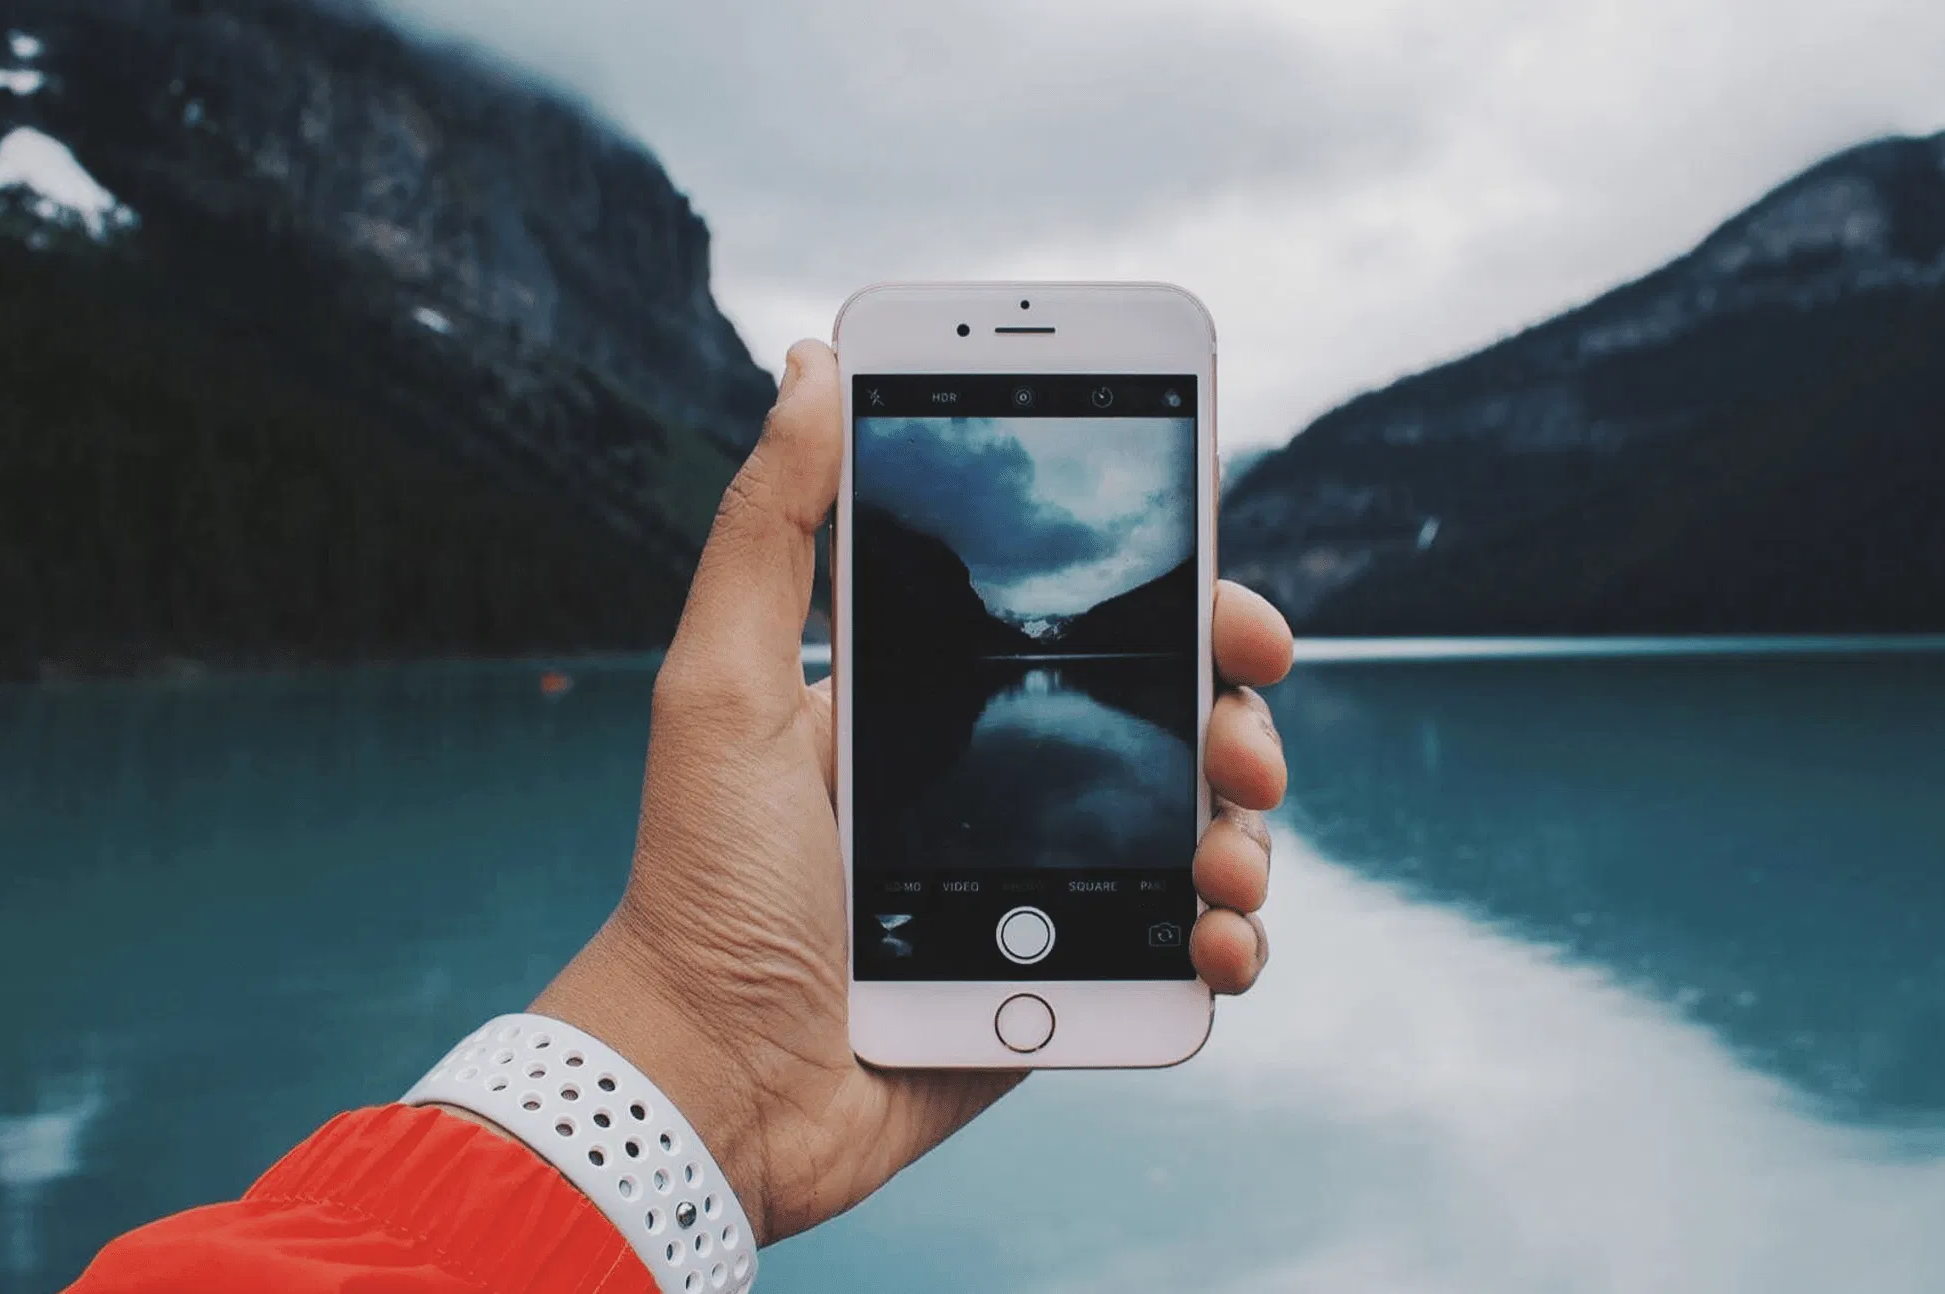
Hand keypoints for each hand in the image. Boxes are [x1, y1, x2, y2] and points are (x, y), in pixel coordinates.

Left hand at [531, 341, 1292, 1243]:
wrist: (710, 1087)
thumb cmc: (699, 887)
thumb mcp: (721, 688)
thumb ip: (770, 531)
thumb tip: (809, 361)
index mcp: (933, 704)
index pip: (1077, 624)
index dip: (1169, 598)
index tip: (1224, 582)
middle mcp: (998, 786)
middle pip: (1164, 723)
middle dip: (1234, 713)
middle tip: (1244, 726)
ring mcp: (1036, 891)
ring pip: (1191, 834)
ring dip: (1245, 831)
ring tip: (1229, 857)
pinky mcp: (1058, 989)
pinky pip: (1176, 954)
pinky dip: (1224, 946)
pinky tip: (1215, 943)